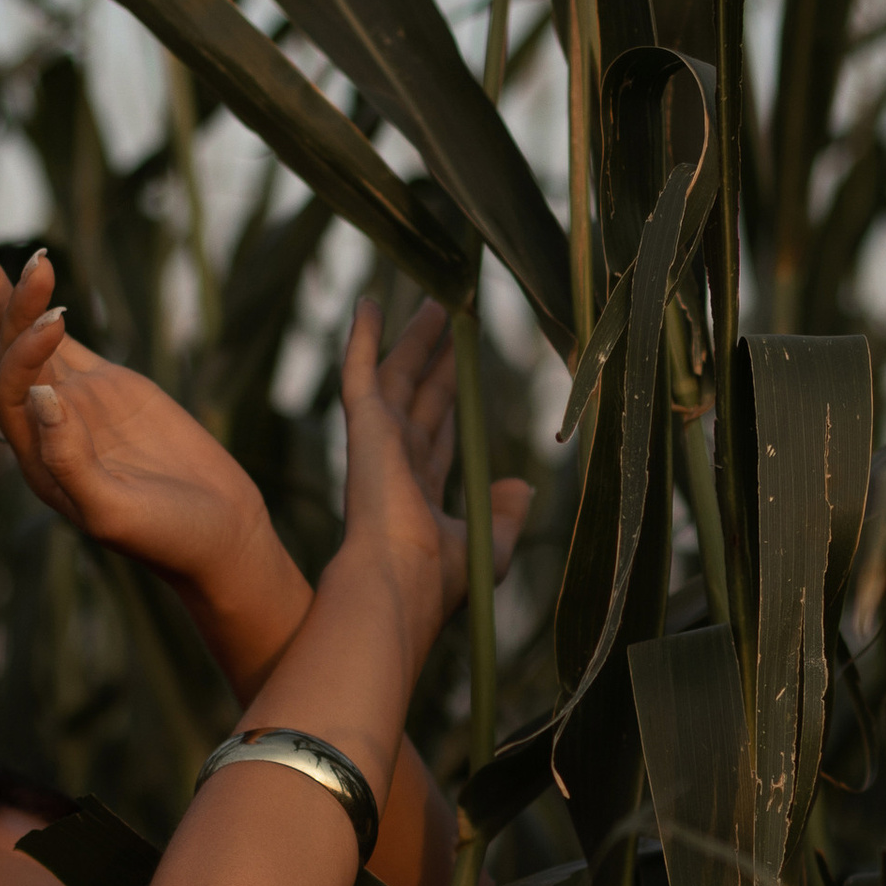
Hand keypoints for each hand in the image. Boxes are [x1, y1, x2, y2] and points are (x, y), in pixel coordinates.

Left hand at [0, 242, 277, 606]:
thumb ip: (70, 460)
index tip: (59, 323)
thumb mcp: (113, 511)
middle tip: (7, 257)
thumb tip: (40, 392)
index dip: (24, 353)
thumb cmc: (168, 536)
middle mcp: (46, 429)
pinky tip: (18, 280)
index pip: (12, 392)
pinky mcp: (108, 388)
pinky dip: (40, 311)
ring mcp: (76, 404)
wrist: (218, 533)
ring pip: (29, 342)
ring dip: (10, 299)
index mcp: (38, 462)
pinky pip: (62, 343)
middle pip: (8, 357)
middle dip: (7, 308)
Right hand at [338, 295, 530, 665]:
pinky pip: (363, 372)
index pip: (437, 438)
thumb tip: (522, 486)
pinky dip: (365, 338)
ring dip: (412, 339)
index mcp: (420, 495)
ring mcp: (378, 443)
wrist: (401, 584)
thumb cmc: (441, 581)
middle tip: (449, 322)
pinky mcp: (365, 427)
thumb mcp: (489, 547)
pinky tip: (369, 303)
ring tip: (431, 302)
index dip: (449, 403)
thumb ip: (506, 515)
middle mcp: (397, 464)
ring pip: (397, 376)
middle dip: (434, 362)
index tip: (460, 374)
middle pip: (420, 400)